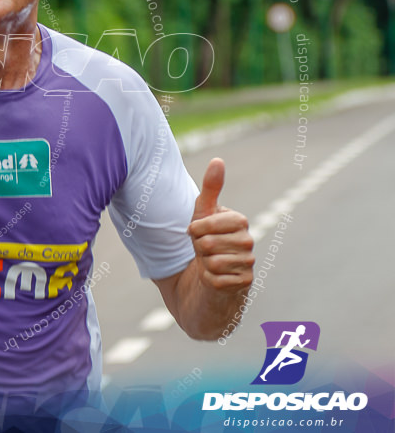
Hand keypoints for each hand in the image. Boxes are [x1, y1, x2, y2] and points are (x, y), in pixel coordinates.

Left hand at [186, 158, 254, 292]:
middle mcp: (248, 241)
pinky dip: (210, 280)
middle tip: (204, 251)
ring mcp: (249, 263)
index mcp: (239, 221)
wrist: (208, 277)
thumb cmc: (205, 242)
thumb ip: (210, 188)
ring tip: (210, 263)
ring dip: (204, 265)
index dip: (195, 230)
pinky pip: (216, 280)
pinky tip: (216, 279)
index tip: (198, 233)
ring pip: (212, 262)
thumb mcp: (202, 214)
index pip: (206, 223)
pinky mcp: (244, 284)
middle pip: (207, 243)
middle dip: (198, 249)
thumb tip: (218, 159)